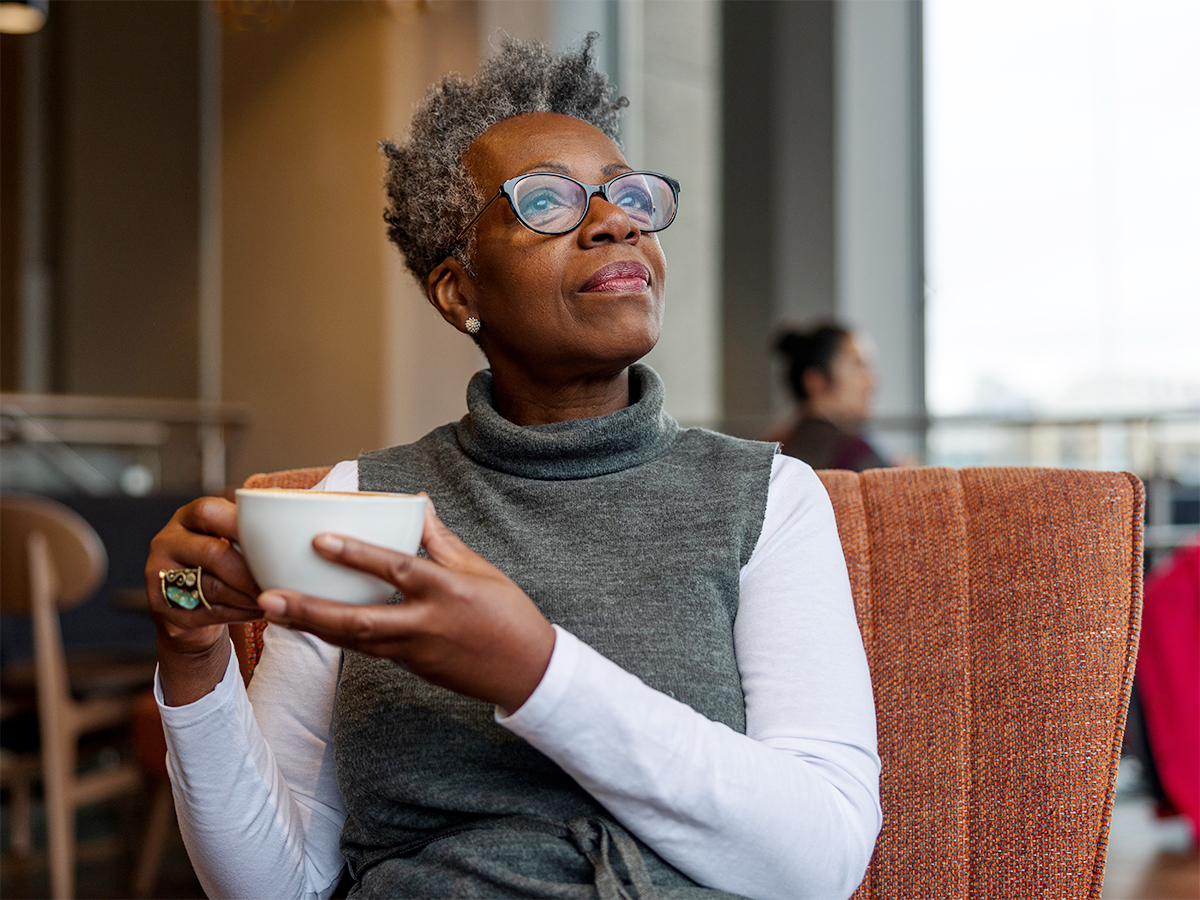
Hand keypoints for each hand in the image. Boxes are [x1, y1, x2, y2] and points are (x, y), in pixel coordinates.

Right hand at [145, 497, 262, 704]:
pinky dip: (241, 613)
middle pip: (212, 553)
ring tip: (276, 597)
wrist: (191, 612)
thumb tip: (300, 508)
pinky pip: (209, 612)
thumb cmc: (224, 566)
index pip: (209, 512)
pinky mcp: (164, 609)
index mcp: (187, 518)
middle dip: (250, 570)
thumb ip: (254, 525)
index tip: (273, 538)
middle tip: (278, 579)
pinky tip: (262, 611)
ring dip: (249, 595)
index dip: (240, 523)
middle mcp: (167, 542)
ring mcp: (160, 577)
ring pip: (212, 586)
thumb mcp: (231, 539)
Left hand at [257, 499, 555, 713]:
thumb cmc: (508, 614)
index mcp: (447, 591)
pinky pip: (366, 649)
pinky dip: (335, 636)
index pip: (397, 569)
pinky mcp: (411, 668)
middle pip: (358, 621)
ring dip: (311, 626)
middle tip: (267, 598)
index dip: (357, 554)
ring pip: (353, 641)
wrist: (528, 672)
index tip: (318, 539)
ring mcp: (415, 652)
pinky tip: (306, 624)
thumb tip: (417, 500)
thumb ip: (440, 537)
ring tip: (271, 611)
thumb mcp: (480, 569)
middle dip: (310, 610)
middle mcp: (426, 624)